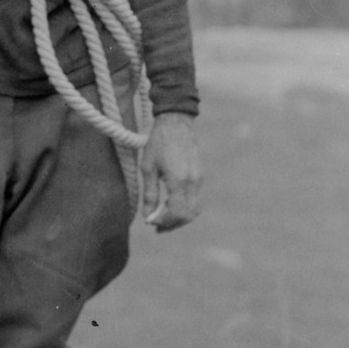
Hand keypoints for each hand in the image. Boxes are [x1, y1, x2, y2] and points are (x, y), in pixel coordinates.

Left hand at [141, 113, 201, 232]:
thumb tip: (148, 217)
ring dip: (179, 217)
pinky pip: (196, 199)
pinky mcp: (201, 175)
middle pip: (188, 215)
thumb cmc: (158, 143)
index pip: (177, 213)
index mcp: (179, 180)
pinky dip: (185, 207)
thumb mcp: (148, 168)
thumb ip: (149, 194)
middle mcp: (193, 182)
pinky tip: (171, 204)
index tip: (151, 221)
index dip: (164, 222)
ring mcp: (200, 179)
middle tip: (156, 225)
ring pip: (195, 209)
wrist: (177, 121)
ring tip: (163, 217)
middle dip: (172, 224)